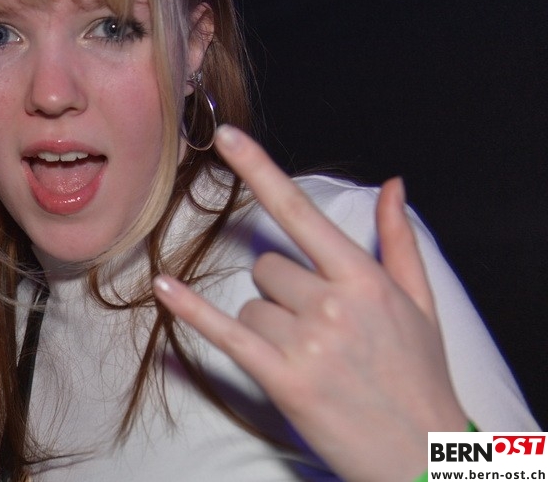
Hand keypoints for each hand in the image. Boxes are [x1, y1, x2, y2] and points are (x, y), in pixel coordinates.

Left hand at [152, 125, 468, 481]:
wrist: (422, 454)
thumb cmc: (419, 377)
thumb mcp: (420, 304)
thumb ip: (398, 241)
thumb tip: (393, 184)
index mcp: (362, 279)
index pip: (299, 212)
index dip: (260, 170)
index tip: (227, 136)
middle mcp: (332, 304)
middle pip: (265, 268)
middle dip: (280, 293)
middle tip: (319, 331)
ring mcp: (306, 343)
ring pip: (249, 306)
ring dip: (266, 327)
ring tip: (311, 359)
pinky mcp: (283, 379)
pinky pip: (225, 333)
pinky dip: (191, 311)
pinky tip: (163, 287)